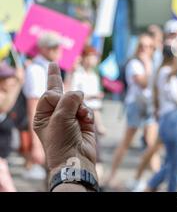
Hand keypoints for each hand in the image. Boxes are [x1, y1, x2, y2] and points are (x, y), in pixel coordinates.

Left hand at [33, 63, 96, 177]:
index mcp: (42, 115)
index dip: (57, 96)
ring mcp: (70, 116)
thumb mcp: (60, 118)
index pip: (49, 94)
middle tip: (52, 64)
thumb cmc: (62, 141)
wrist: (76, 158)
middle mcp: (55, 114)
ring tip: (80, 118)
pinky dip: (88, 113)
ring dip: (80, 107)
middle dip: (56, 78)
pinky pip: (87, 108)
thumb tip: (79, 92)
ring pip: (77, 100)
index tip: (60, 106)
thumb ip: (69, 99)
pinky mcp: (83, 120)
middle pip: (57, 91)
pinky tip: (86, 121)